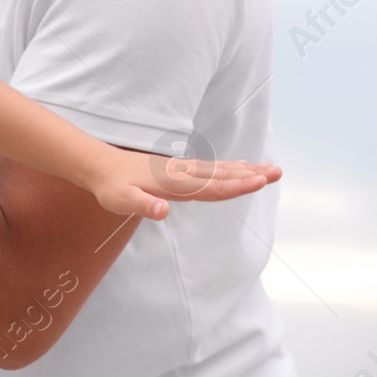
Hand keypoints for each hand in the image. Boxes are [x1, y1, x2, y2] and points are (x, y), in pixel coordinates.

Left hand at [90, 145, 281, 219]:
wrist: (97, 165)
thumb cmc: (109, 187)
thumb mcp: (120, 200)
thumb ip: (142, 206)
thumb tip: (164, 211)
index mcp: (173, 183)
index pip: (210, 187)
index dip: (236, 186)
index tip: (260, 181)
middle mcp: (181, 174)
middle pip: (221, 176)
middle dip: (250, 176)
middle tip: (278, 172)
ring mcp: (180, 169)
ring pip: (218, 170)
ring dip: (244, 170)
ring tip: (269, 169)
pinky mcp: (176, 168)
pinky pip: (209, 168)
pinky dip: (227, 167)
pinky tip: (239, 166)